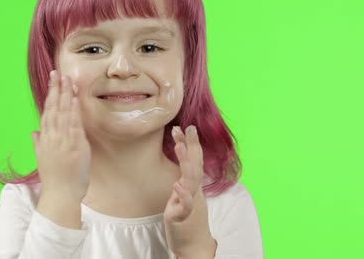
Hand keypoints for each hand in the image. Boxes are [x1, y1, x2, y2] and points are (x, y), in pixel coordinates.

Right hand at [31, 70, 91, 201]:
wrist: (60, 195)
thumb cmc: (54, 178)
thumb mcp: (42, 159)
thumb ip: (38, 143)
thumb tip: (34, 132)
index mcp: (44, 139)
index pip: (46, 111)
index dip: (50, 95)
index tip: (53, 81)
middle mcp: (52, 137)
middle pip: (54, 108)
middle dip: (56, 90)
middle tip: (59, 73)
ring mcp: (63, 141)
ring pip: (63, 113)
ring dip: (65, 96)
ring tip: (68, 80)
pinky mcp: (75, 146)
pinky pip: (74, 125)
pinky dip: (73, 111)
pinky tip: (74, 99)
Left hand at [163, 125, 216, 258]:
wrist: (196, 247)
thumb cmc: (190, 220)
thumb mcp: (186, 196)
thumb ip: (184, 181)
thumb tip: (180, 168)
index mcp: (193, 186)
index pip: (193, 160)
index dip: (189, 144)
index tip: (181, 127)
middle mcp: (194, 191)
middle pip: (194, 165)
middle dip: (190, 146)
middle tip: (186, 127)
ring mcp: (190, 202)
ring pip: (190, 180)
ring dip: (186, 162)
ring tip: (180, 146)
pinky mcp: (183, 216)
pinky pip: (185, 204)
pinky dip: (182, 194)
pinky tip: (177, 185)